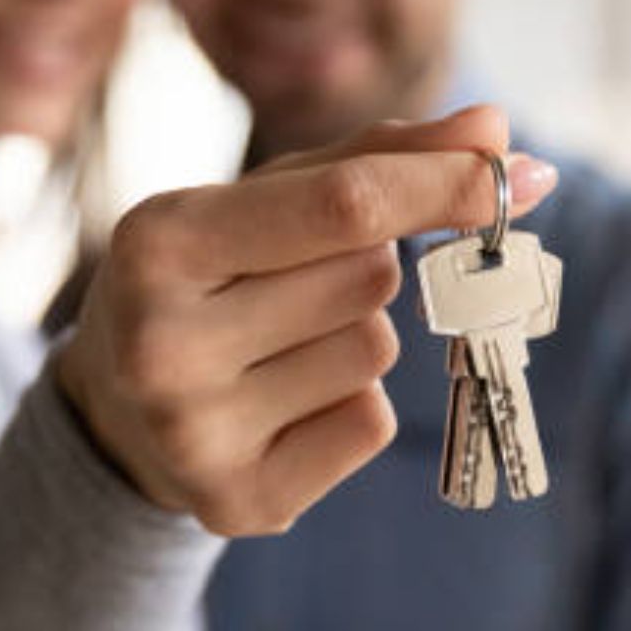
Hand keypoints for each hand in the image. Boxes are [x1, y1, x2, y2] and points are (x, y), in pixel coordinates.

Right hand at [57, 105, 557, 536]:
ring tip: (278, 350)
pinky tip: (283, 408)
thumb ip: (378, 158)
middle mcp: (163, 343)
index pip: (345, 205)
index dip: (442, 186)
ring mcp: (194, 434)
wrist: (115, 409)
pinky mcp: (236, 501)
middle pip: (368, 280)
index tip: (516, 174)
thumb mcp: (268, 199)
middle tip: (290, 288)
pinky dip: (351, 411)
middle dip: (364, 270)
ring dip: (356, 341)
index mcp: (160, 242)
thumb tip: (497, 128)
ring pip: (375, 355)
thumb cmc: (214, 275)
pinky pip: (368, 428)